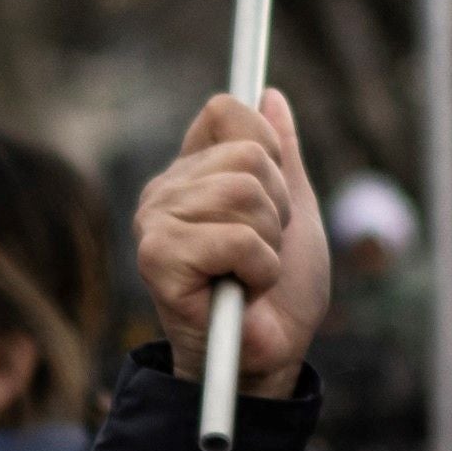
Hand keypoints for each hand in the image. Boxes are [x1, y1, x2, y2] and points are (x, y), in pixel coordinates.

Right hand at [137, 89, 326, 395]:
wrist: (269, 355)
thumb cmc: (280, 291)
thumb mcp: (295, 210)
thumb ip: (282, 154)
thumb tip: (270, 95)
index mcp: (193, 173)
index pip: (226, 110)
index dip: (266, 149)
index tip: (271, 196)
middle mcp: (166, 191)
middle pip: (247, 154)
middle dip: (278, 207)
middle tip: (262, 249)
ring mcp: (155, 223)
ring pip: (245, 193)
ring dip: (270, 242)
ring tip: (250, 272)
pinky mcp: (157, 258)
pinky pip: (236, 238)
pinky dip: (259, 269)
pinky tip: (241, 290)